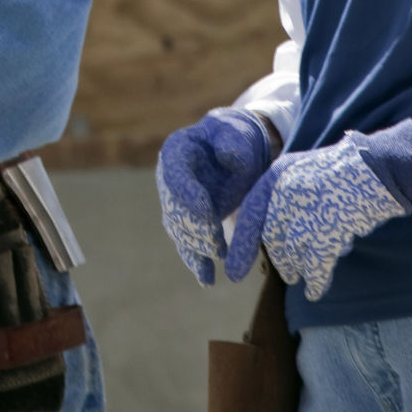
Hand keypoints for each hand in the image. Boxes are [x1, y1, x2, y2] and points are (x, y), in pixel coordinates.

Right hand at [156, 108, 276, 284]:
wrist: (241, 149)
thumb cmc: (238, 136)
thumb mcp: (237, 132)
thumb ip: (232, 140)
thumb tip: (227, 156)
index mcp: (176, 151)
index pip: (174, 175)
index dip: (188, 196)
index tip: (209, 212)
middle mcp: (170, 177)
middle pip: (174, 208)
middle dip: (195, 227)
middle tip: (218, 242)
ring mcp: (177, 201)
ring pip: (180, 229)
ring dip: (198, 245)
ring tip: (220, 254)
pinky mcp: (189, 220)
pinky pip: (188, 243)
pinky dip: (197, 261)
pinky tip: (207, 279)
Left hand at [227, 119, 411, 298]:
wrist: (381, 165)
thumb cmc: (347, 171)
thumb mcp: (305, 174)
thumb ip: (287, 199)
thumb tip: (274, 233)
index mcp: (278, 175)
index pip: (249, 215)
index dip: (241, 246)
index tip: (233, 272)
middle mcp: (286, 191)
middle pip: (271, 238)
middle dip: (280, 258)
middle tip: (288, 272)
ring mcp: (307, 209)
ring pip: (291, 253)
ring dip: (297, 268)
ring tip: (303, 274)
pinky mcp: (329, 227)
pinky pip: (315, 264)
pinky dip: (316, 281)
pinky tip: (316, 290)